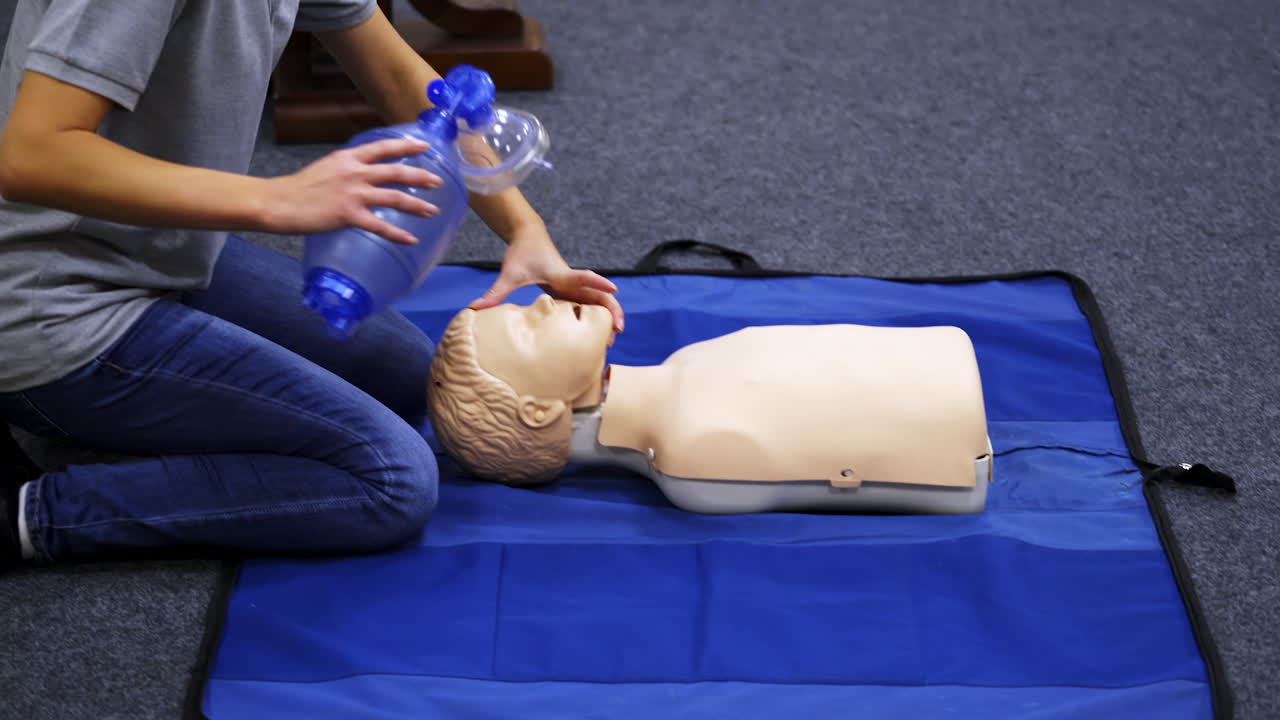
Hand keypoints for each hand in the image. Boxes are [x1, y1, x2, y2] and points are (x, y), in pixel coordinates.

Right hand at [261, 138, 442, 244]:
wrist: (279, 202)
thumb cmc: (299, 188)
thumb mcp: (326, 167)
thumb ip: (347, 169)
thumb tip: (364, 173)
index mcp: (348, 158)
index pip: (383, 148)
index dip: (406, 146)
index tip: (425, 146)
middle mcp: (355, 172)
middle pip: (396, 171)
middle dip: (420, 176)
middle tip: (437, 181)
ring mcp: (353, 193)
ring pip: (395, 197)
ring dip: (417, 205)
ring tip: (432, 211)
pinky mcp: (348, 215)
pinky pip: (380, 226)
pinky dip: (398, 234)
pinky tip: (411, 239)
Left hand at [470, 225, 625, 332]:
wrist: (530, 236)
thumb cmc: (520, 253)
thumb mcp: (508, 274)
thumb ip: (494, 293)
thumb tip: (474, 309)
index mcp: (559, 274)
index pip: (581, 278)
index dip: (597, 283)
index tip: (613, 289)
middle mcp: (571, 281)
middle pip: (599, 294)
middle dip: (612, 310)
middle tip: (619, 330)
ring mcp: (573, 286)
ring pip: (597, 301)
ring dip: (608, 316)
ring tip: (613, 339)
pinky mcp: (571, 290)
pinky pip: (590, 303)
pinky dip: (599, 316)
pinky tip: (602, 333)